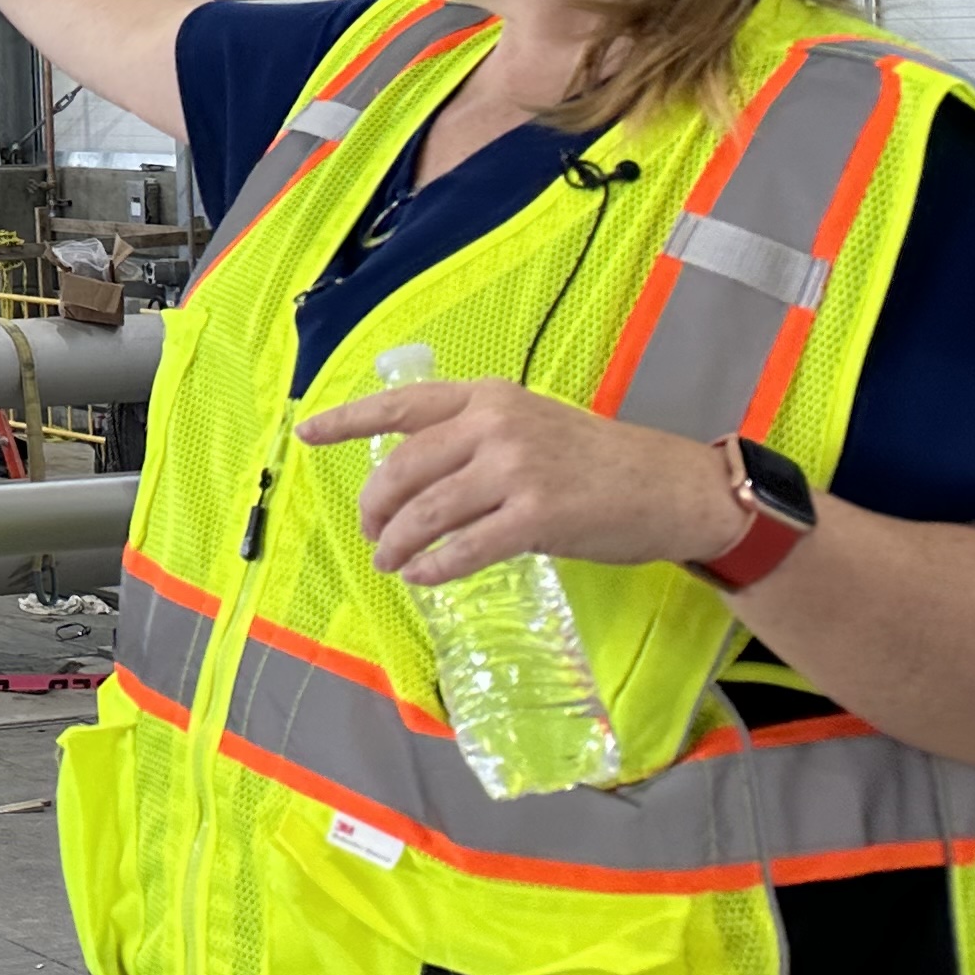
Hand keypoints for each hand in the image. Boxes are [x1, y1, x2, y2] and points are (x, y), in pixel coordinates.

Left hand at [295, 379, 746, 586]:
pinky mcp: (536, 516)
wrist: (668, 487)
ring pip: (426, 512)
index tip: (306, 433)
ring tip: (391, 561)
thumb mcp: (529, 424)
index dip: (347, 420)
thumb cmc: (595, 460)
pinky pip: (464, 547)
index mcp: (487, 398)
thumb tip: (409, 472)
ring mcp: (515, 469)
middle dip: (375, 506)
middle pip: (402, 468)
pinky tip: (424, 576)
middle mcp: (495, 425)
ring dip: (398, 543)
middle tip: (372, 532)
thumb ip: (472, 437)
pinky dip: (435, 566)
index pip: (401, 405)